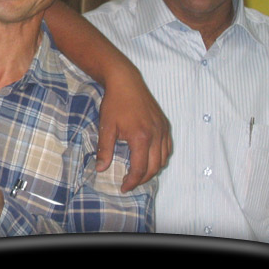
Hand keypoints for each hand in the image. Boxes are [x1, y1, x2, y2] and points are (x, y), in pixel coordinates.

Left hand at [96, 67, 171, 191]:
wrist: (126, 82)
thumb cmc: (114, 103)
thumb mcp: (106, 126)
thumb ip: (105, 149)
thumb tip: (101, 169)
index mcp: (141, 138)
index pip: (140, 168)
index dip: (132, 181)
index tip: (123, 187)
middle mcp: (156, 135)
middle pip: (154, 167)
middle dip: (143, 179)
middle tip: (130, 183)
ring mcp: (162, 130)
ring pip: (163, 159)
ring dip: (153, 169)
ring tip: (139, 173)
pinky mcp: (164, 124)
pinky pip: (167, 147)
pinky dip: (160, 157)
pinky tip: (150, 159)